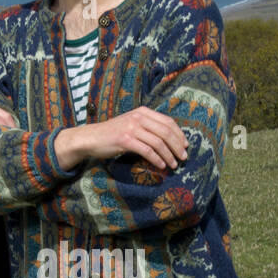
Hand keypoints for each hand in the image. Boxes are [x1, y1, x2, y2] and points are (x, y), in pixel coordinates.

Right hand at [54, 106, 187, 171]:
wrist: (91, 138)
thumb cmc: (113, 134)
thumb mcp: (132, 124)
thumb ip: (148, 126)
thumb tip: (168, 139)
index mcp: (143, 112)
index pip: (168, 121)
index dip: (179, 134)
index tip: (185, 145)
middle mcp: (138, 117)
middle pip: (166, 132)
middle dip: (178, 146)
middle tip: (184, 157)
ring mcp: (132, 128)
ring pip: (158, 142)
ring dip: (169, 155)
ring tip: (174, 165)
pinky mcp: (125, 140)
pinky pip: (147, 151)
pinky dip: (157, 159)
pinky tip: (161, 166)